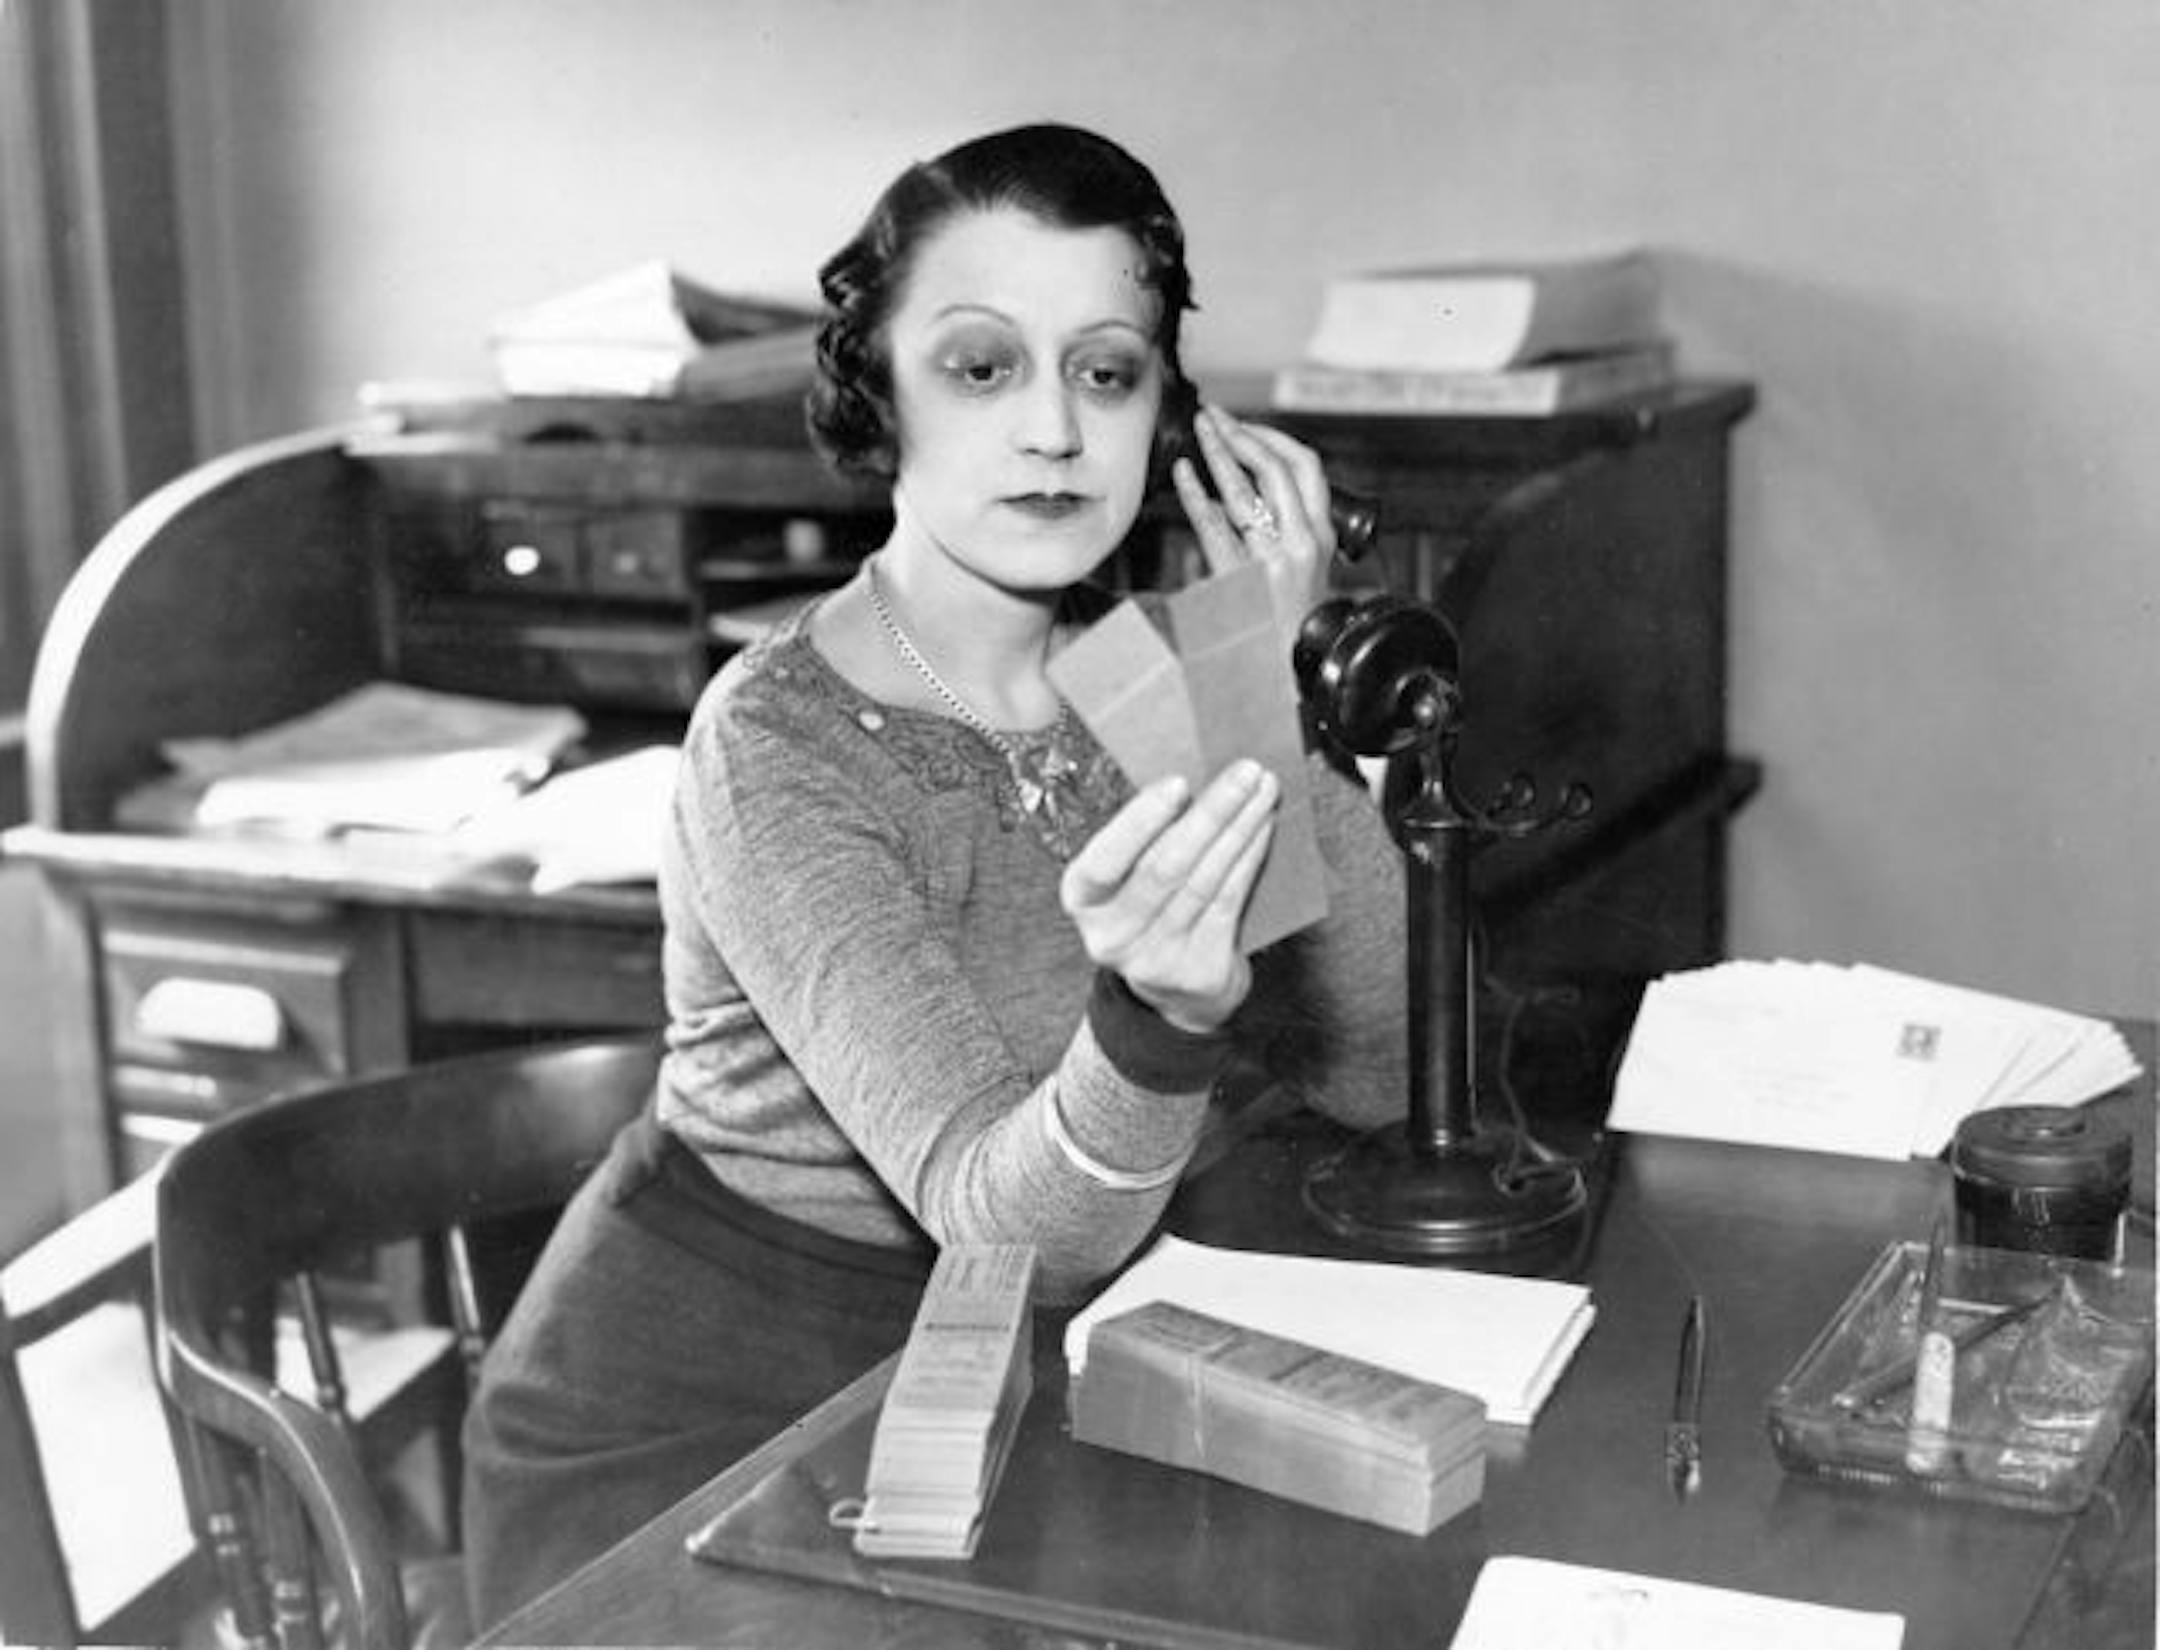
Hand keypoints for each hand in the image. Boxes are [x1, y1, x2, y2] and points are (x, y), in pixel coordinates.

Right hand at [1059, 761, 1279, 1033]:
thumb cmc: (1153, 911)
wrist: (1179, 992)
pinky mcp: (1197, 970)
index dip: (1141, 821)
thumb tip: (1196, 781)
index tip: (1180, 783)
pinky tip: (1263, 829)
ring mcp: (1153, 958)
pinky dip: (1248, 859)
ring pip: (1203, 881)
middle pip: (1164, 866)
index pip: (1105, 859)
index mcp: (1081, 900)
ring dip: (1239, 829)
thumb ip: (1146, 838)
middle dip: (1211, 812)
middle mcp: (1110, 935)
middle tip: (1245, 772)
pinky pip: (1228, 902)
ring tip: (1263, 792)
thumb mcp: (1128, 879)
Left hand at [1171, 404, 1335, 657]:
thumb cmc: (1290, 622)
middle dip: (1242, 433)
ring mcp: (1273, 563)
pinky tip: (1182, 475)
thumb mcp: (1300, 568)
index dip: (1273, 437)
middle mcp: (1303, 544)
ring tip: (1198, 430)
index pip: (1307, 467)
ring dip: (1218, 452)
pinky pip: (1213, 528)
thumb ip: (1278, 526)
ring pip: (1245, 492)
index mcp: (1322, 536)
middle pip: (1277, 469)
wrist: (1288, 674)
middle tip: (1213, 416)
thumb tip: (1236, 487)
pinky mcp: (1241, 582)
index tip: (1244, 425)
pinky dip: (1195, 496)